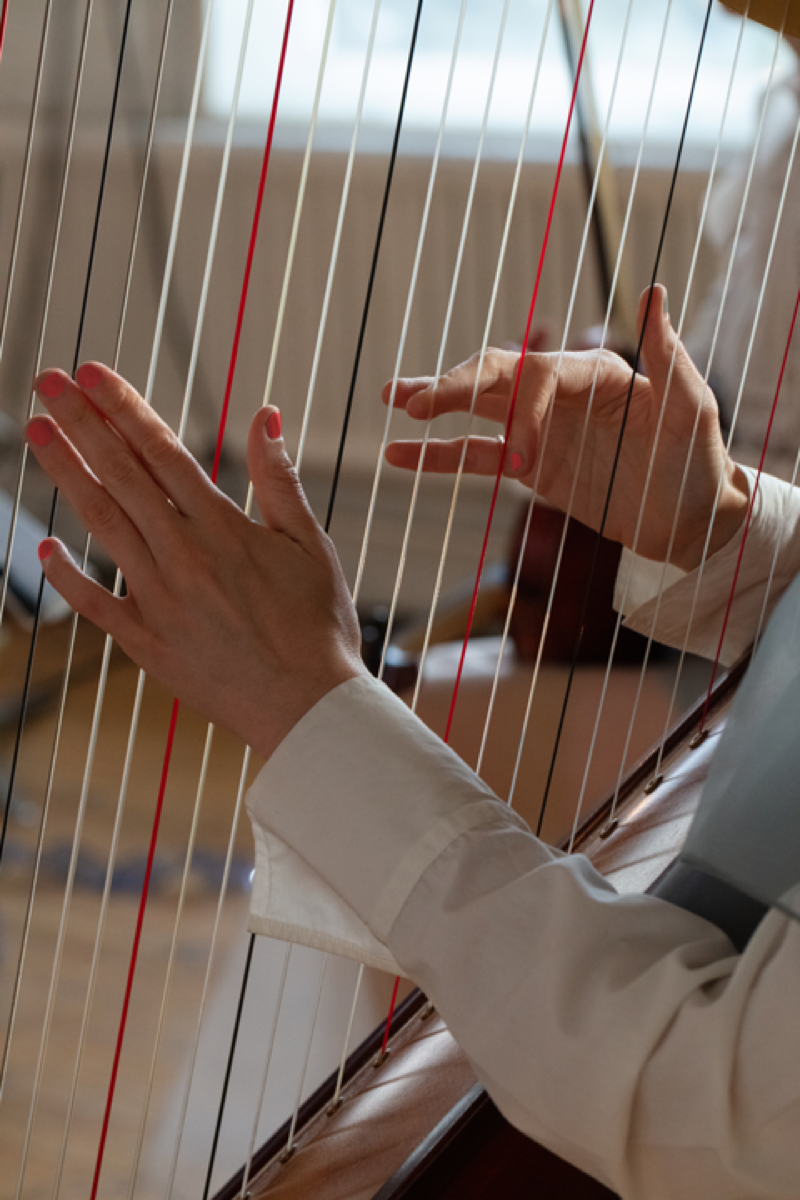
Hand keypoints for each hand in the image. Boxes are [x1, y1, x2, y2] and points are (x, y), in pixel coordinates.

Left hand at [25, 364, 365, 759]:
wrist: (309, 707)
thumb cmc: (319, 628)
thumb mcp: (311, 545)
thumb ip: (279, 480)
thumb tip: (265, 416)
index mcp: (223, 528)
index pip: (161, 451)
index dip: (123, 408)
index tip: (93, 374)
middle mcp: (182, 556)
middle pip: (121, 476)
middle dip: (82, 424)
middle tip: (48, 383)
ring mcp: (158, 599)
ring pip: (101, 524)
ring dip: (66, 475)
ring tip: (36, 434)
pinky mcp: (146, 643)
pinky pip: (94, 603)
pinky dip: (67, 576)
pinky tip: (44, 548)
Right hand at [384, 286, 748, 570]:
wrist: (694, 522)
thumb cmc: (699, 464)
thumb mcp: (693, 411)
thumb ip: (668, 354)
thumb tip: (653, 290)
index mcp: (599, 372)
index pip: (541, 374)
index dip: (525, 411)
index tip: (525, 459)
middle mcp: (563, 392)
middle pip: (497, 376)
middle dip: (454, 387)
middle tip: (412, 402)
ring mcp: (543, 428)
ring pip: (478, 408)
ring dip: (435, 404)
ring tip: (392, 401)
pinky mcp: (531, 467)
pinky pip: (477, 457)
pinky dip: (439, 458)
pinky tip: (400, 457)